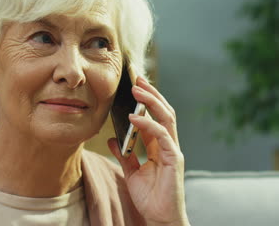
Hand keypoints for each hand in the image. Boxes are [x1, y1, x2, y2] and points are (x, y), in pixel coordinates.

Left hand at [108, 77, 189, 225]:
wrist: (159, 217)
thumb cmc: (150, 197)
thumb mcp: (131, 171)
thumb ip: (124, 154)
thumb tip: (113, 138)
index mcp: (160, 146)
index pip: (156, 116)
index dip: (147, 99)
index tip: (136, 84)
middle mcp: (169, 145)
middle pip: (164, 112)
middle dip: (151, 93)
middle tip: (138, 77)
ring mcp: (173, 151)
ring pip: (167, 118)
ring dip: (152, 101)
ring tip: (138, 88)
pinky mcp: (174, 159)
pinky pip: (162, 136)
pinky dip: (148, 124)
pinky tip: (135, 117)